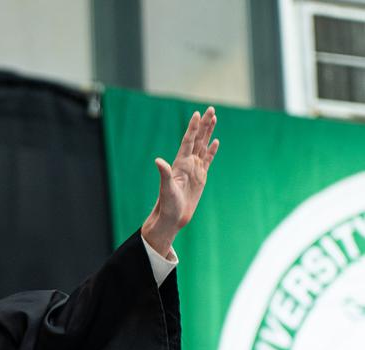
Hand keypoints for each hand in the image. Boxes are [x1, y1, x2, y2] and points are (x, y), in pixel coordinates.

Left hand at [141, 106, 218, 256]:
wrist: (173, 216)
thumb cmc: (168, 204)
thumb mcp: (166, 188)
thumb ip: (164, 173)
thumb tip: (158, 161)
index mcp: (180, 163)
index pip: (188, 141)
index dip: (193, 128)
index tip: (197, 114)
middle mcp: (187, 163)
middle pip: (198, 139)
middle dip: (204, 124)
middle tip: (211, 109)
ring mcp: (195, 169)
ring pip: (204, 147)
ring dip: (209, 133)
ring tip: (214, 118)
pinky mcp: (201, 177)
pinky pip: (208, 160)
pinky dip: (212, 150)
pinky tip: (215, 141)